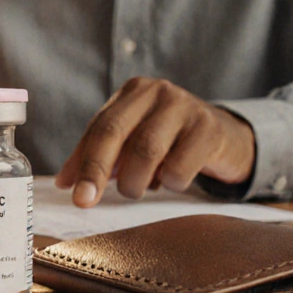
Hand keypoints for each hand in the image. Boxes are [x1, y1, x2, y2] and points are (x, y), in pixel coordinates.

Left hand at [54, 77, 255, 206]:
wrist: (227, 138)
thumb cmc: (171, 141)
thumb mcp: (134, 141)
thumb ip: (99, 156)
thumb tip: (65, 183)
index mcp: (133, 92)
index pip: (99, 127)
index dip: (82, 160)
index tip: (71, 192)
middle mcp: (157, 92)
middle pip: (116, 133)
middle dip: (97, 170)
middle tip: (87, 201)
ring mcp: (185, 106)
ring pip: (146, 151)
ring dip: (135, 182)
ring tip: (139, 189)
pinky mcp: (209, 128)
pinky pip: (179, 167)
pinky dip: (170, 183)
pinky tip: (174, 179)